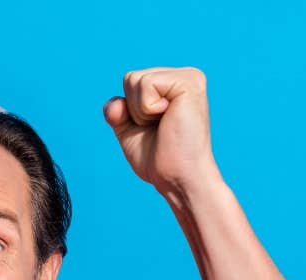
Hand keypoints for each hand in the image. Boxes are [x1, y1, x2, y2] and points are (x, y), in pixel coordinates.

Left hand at [104, 67, 220, 195]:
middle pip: (130, 78)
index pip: (130, 82)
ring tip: (165, 125)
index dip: (130, 112)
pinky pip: (145, 83)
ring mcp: (189, 77)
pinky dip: (146, 108)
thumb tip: (116, 103)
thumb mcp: (129, 131)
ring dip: (140, 112)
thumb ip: (117, 112)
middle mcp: (184, 76)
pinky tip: (168, 119)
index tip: (155, 129)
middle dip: (134, 110)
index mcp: (173, 86)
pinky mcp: (189, 81)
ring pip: (135, 79)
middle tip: (160, 129)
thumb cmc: (159, 159)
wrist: (177, 177)